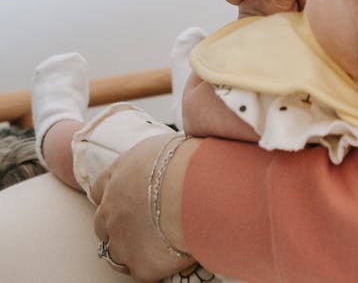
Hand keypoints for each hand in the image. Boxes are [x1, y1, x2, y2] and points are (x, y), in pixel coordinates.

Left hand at [91, 133, 199, 282]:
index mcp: (117, 175)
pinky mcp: (140, 266)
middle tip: (144, 223)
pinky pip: (142, 271)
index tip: (126, 198)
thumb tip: (163, 165)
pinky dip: (154, 266)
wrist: (196, 190)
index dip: (112, 195)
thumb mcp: (164, 148)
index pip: (99, 188)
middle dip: (118, 225)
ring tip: (158, 244)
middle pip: (102, 224)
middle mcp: (111, 209)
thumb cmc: (187, 161)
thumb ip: (152, 163)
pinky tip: (171, 256)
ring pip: (116, 253)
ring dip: (131, 250)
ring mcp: (121, 241)